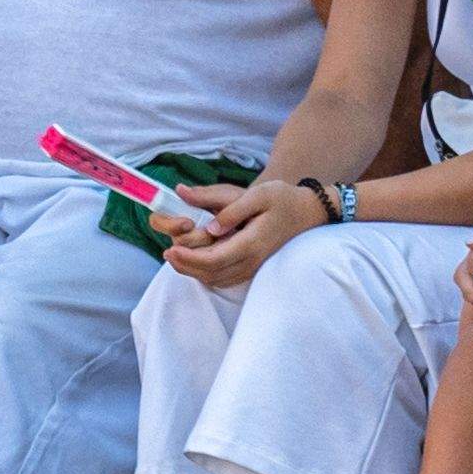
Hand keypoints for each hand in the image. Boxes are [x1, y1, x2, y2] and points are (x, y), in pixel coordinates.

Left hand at [164, 173, 333, 293]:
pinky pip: (225, 277)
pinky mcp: (252, 265)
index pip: (214, 260)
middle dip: (185, 265)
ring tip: (174, 256)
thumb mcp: (257, 195)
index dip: (189, 258)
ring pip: (218, 278)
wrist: (305, 211)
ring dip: (193, 271)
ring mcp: (253, 265)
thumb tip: (208, 225)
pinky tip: (193, 261)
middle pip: (212, 273)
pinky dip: (206, 273)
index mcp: (251, 243)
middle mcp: (251, 260)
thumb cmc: (280, 199)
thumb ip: (231, 210)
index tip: (169, 248)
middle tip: (166, 251)